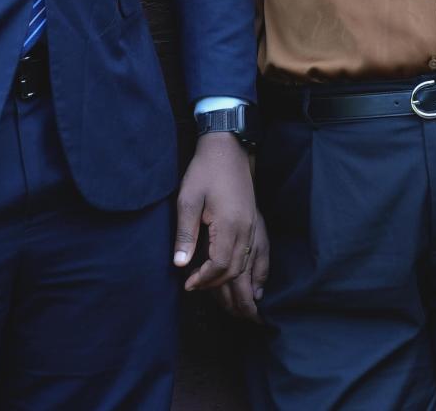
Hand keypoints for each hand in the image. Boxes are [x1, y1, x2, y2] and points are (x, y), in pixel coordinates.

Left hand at [174, 132, 256, 291]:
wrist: (228, 149)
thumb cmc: (205, 171)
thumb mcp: (188, 200)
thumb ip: (185, 233)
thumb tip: (180, 264)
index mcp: (230, 225)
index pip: (220, 265)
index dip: (204, 279)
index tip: (188, 283)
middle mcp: (246, 229)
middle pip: (236, 270)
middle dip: (216, 284)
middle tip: (195, 287)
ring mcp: (253, 226)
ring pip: (247, 264)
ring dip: (232, 280)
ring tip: (213, 287)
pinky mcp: (254, 222)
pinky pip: (256, 254)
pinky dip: (249, 271)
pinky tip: (244, 279)